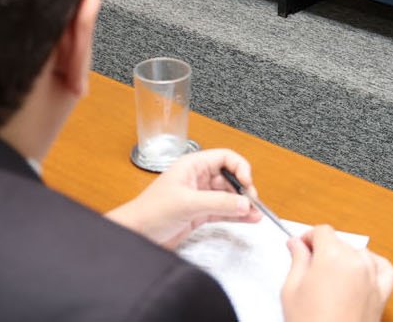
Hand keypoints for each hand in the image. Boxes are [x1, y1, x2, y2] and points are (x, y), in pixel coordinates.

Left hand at [105, 149, 260, 248]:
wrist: (136, 234)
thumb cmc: (150, 212)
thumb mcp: (187, 203)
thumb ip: (217, 202)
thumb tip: (243, 202)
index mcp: (192, 165)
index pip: (225, 158)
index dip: (240, 167)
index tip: (246, 183)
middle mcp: (198, 179)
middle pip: (230, 177)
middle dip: (243, 189)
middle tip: (252, 202)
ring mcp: (200, 197)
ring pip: (229, 196)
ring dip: (243, 204)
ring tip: (256, 213)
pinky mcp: (200, 214)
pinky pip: (224, 211)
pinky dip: (237, 214)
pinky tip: (248, 219)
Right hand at [282, 225, 392, 321]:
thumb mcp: (291, 289)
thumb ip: (297, 259)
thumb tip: (297, 244)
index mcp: (333, 256)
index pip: (322, 231)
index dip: (308, 238)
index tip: (300, 248)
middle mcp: (357, 262)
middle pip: (339, 242)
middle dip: (323, 250)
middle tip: (308, 269)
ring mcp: (373, 277)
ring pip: (359, 253)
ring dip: (346, 259)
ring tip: (330, 279)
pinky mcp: (382, 294)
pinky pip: (384, 269)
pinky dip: (375, 266)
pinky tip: (362, 272)